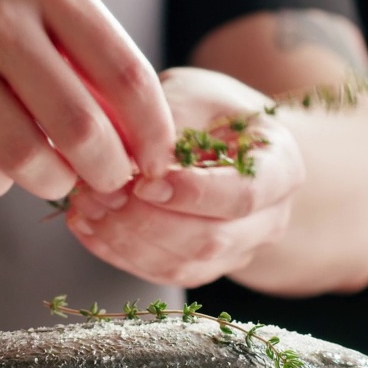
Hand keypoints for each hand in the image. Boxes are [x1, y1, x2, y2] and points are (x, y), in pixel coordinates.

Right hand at [0, 0, 174, 200]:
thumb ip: (86, 50)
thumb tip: (136, 134)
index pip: (126, 75)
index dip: (154, 133)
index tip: (160, 162)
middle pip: (79, 128)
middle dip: (109, 172)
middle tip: (110, 180)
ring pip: (24, 159)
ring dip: (53, 182)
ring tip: (55, 174)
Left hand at [63, 67, 305, 286]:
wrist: (219, 139)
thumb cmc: (207, 110)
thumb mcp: (194, 94)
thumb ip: (170, 123)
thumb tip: (131, 161)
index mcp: (281, 168)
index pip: (243, 195)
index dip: (192, 195)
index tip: (144, 182)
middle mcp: (269, 219)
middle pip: (211, 239)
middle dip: (147, 221)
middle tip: (100, 193)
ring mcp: (238, 251)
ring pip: (183, 265)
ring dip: (127, 240)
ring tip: (86, 205)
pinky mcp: (202, 269)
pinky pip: (160, 273)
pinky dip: (117, 253)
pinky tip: (86, 224)